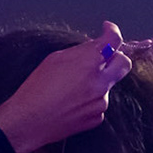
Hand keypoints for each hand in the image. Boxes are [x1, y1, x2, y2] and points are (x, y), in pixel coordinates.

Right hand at [0, 23, 131, 152]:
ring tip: (73, 87)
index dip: (112, 32)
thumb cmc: (36, 89)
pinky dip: (91, 99)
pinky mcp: (97, 117)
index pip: (114, 41)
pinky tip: (72, 102)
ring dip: (98, 81)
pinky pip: (99, 103)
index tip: (108, 30)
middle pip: (124, 63)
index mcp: (89, 62)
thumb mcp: (54, 59)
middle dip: (117, 56)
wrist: (29, 121)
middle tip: (104, 57)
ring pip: (109, 85)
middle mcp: (100, 82)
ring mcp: (100, 102)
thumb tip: (93, 49)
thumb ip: (79, 52)